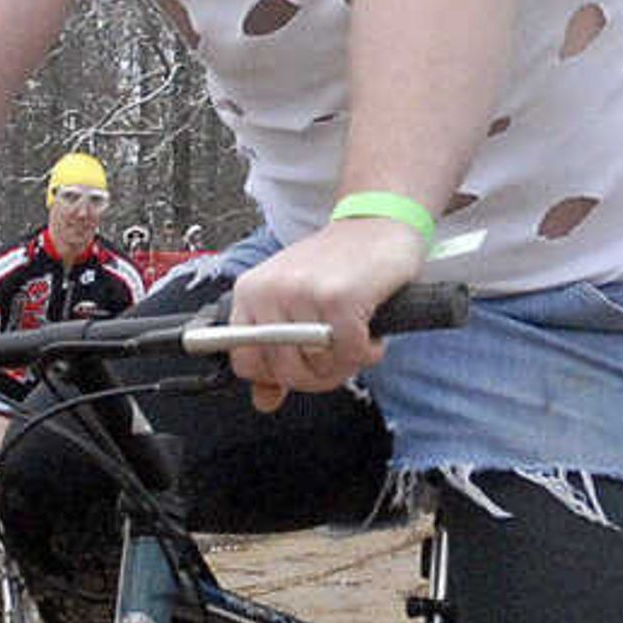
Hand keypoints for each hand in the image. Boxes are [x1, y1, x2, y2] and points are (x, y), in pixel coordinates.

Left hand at [225, 214, 429, 404]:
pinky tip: (372, 336)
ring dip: (347, 364)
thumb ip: (276, 355)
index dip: (278, 377)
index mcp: (250, 291)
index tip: (303, 368)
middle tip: (340, 359)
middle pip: (286, 372)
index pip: (245, 363)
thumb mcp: (295, 305)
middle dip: (320, 377)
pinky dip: (367, 353)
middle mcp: (270, 290)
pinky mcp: (340, 297)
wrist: (377, 222)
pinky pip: (350, 353)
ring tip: (356, 341)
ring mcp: (303, 293)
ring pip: (319, 366)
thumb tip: (264, 400)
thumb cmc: (338, 265)